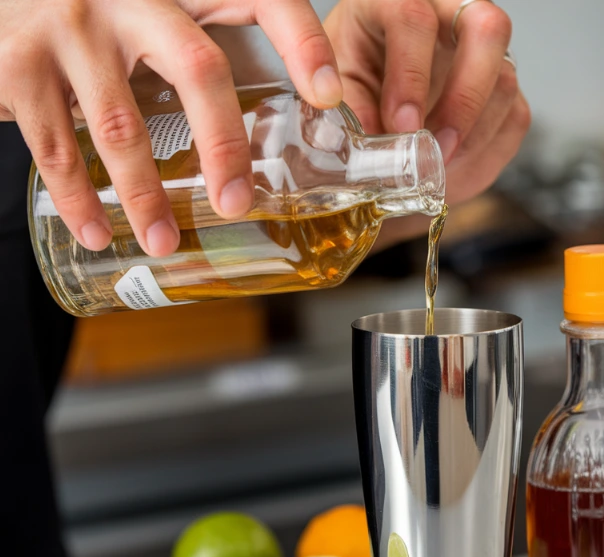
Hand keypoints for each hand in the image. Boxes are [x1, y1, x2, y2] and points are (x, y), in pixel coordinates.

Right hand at [0, 0, 342, 255]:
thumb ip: (208, 56)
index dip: (301, 39)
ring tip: (164, 243)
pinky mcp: (22, 63)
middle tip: (236, 204)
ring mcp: (74, 25)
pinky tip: (98, 233)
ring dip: (145, 198)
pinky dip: (79, 199)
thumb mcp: (163, 19)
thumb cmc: (106, 20)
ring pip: (121, 126)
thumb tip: (282, 131)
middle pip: (199, 68)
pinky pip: (55, 146)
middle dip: (225, 146)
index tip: (328, 94)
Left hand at [324, 0, 529, 211]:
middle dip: (464, 98)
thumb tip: (367, 152)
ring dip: (471, 135)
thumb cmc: (353, 86)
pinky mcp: (503, 86)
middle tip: (438, 147)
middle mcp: (449, 13)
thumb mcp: (340, 94)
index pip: (413, 17)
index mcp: (394, 0)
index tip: (402, 127)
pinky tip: (451, 165)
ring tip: (434, 165)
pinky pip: (513, 118)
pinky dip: (483, 153)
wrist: (376, 109)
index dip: (410, 76)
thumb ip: (351, 114)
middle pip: (487, 27)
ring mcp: (484, 50)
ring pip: (504, 80)